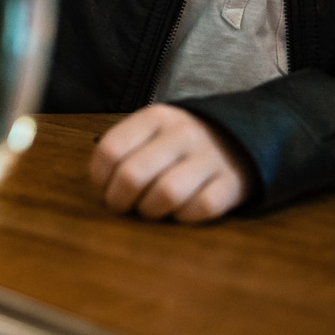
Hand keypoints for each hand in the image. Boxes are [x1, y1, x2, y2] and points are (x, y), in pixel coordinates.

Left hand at [88, 104, 250, 222]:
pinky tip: (179, 211)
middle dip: (119, 199)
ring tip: (149, 209)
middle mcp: (183, 133)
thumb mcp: (149, 132)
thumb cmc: (176, 144)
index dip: (100, 176)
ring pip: (166, 194)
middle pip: (133, 175)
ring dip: (150, 211)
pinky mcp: (232, 182)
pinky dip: (184, 217)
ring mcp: (210, 157)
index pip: (111, 150)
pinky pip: (201, 208)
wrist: (235, 140)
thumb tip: (100, 183)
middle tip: (122, 205)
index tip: (104, 185)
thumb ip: (123, 150)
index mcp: (156, 117)